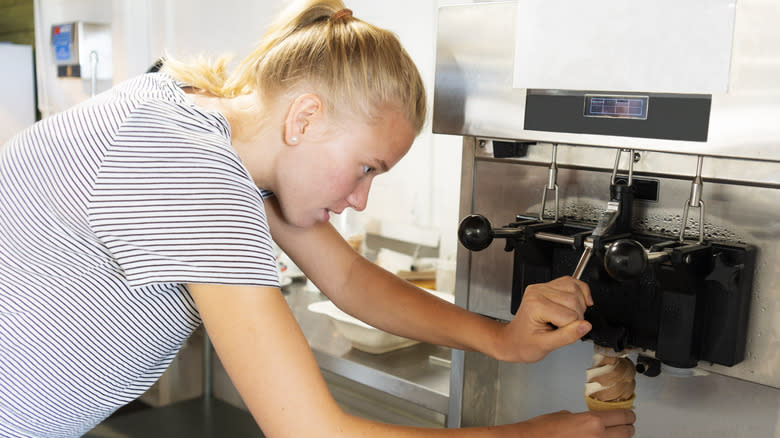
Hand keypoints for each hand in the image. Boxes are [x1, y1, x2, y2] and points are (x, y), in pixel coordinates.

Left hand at [497, 276, 592, 362]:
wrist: (513, 339)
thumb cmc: (524, 343)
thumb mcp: (545, 345)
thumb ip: (567, 335)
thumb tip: (586, 326)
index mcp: (536, 305)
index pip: (570, 314)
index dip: (572, 328)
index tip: (562, 334)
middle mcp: (538, 292)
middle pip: (574, 300)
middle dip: (577, 317)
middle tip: (565, 328)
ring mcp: (542, 287)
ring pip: (576, 289)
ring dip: (579, 305)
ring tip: (568, 318)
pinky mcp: (548, 286)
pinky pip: (572, 283)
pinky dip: (580, 293)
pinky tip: (578, 303)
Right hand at [518, 409, 635, 437]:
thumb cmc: (544, 428)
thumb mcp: (567, 415)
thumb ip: (585, 418)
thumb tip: (594, 423)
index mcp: (593, 421)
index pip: (623, 417)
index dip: (628, 415)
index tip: (629, 415)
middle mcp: (599, 436)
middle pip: (627, 432)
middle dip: (627, 427)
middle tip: (626, 425)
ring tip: (615, 434)